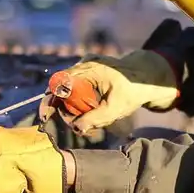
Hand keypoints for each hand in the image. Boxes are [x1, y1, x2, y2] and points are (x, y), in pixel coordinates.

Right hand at [38, 49, 178, 133]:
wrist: (147, 77)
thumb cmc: (133, 91)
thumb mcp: (116, 108)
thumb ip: (96, 118)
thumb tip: (76, 128)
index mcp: (89, 68)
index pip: (59, 82)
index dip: (49, 99)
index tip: (46, 117)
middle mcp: (84, 64)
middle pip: (60, 87)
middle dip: (62, 108)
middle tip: (74, 125)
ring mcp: (85, 66)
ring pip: (67, 89)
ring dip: (71, 107)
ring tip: (86, 122)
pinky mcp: (88, 72)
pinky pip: (75, 88)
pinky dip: (78, 101)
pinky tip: (90, 113)